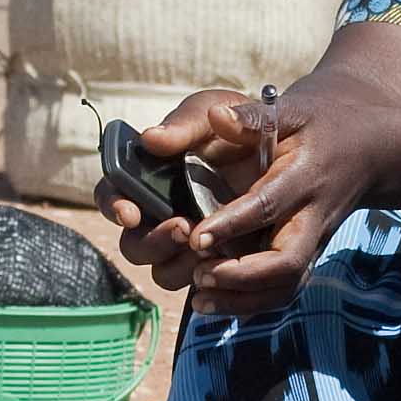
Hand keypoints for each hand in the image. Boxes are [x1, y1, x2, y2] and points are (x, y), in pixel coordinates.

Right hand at [102, 88, 270, 295]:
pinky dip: (214, 282)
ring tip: (210, 247)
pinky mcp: (218, 264)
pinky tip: (230, 265)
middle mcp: (160, 216)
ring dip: (181, 265)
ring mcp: (187, 245)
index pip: (113, 195)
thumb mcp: (214, 114)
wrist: (287, 147)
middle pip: (134, 246)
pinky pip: (205, 287)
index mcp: (148, 179)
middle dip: (153, 242)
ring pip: (164, 273)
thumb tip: (151, 138)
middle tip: (183, 227)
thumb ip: (185, 125)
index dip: (114, 206)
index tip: (131, 212)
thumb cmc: (237, 127)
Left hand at [178, 94, 400, 317]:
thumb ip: (252, 116)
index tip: (196, 237)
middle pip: (287, 262)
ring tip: (199, 299)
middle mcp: (312, 218)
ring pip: (286, 286)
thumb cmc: (317, 127)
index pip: (269, 205)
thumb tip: (217, 118)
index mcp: (305, 177)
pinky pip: (283, 291)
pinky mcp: (307, 256)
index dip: (233, 223)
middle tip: (198, 274)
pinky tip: (213, 304)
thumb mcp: (290, 111)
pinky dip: (250, 305)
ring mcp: (313, 242)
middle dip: (242, 276)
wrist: (367, 152)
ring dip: (243, 301)